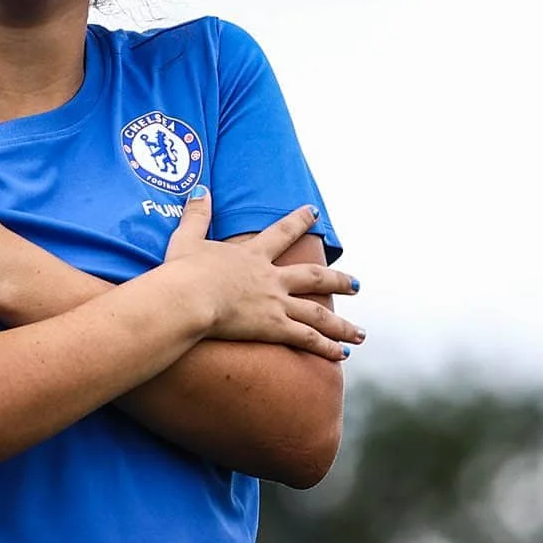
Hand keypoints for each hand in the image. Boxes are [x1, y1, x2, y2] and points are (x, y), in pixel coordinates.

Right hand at [159, 192, 363, 360]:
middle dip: (338, 280)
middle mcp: (271, 279)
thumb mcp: (186, 239)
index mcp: (252, 256)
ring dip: (341, 323)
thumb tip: (199, 189)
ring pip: (318, 313)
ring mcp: (275, 303)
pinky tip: (343, 354)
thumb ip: (196, 215)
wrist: (188, 298)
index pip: (282, 233)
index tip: (314, 212)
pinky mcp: (273, 327)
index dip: (299, 221)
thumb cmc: (182, 272)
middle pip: (313, 277)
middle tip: (357, 285)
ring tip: (360, 331)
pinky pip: (306, 339)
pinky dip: (327, 347)